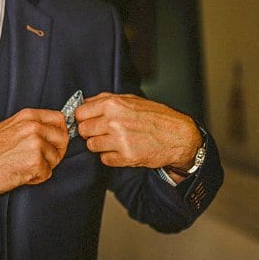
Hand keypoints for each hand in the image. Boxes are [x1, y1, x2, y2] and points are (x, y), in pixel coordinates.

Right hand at [0, 108, 68, 198]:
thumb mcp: (9, 127)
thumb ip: (30, 126)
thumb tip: (50, 131)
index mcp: (27, 116)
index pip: (59, 118)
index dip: (59, 132)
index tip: (53, 142)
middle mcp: (34, 127)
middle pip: (62, 139)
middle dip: (55, 152)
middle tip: (39, 160)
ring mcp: (35, 144)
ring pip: (55, 158)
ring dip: (43, 167)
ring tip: (23, 166)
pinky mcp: (35, 163)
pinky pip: (47, 174)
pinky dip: (36, 178)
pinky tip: (20, 174)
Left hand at [75, 93, 201, 173]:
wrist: (178, 136)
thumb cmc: (156, 116)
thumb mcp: (131, 99)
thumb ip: (105, 100)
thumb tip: (84, 103)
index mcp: (113, 104)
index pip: (80, 113)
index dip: (83, 118)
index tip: (88, 121)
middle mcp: (113, 121)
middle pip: (83, 130)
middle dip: (90, 132)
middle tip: (102, 132)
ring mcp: (119, 140)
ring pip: (91, 146)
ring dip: (100, 145)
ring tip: (113, 141)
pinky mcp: (125, 157)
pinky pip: (104, 159)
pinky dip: (110, 157)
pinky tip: (121, 149)